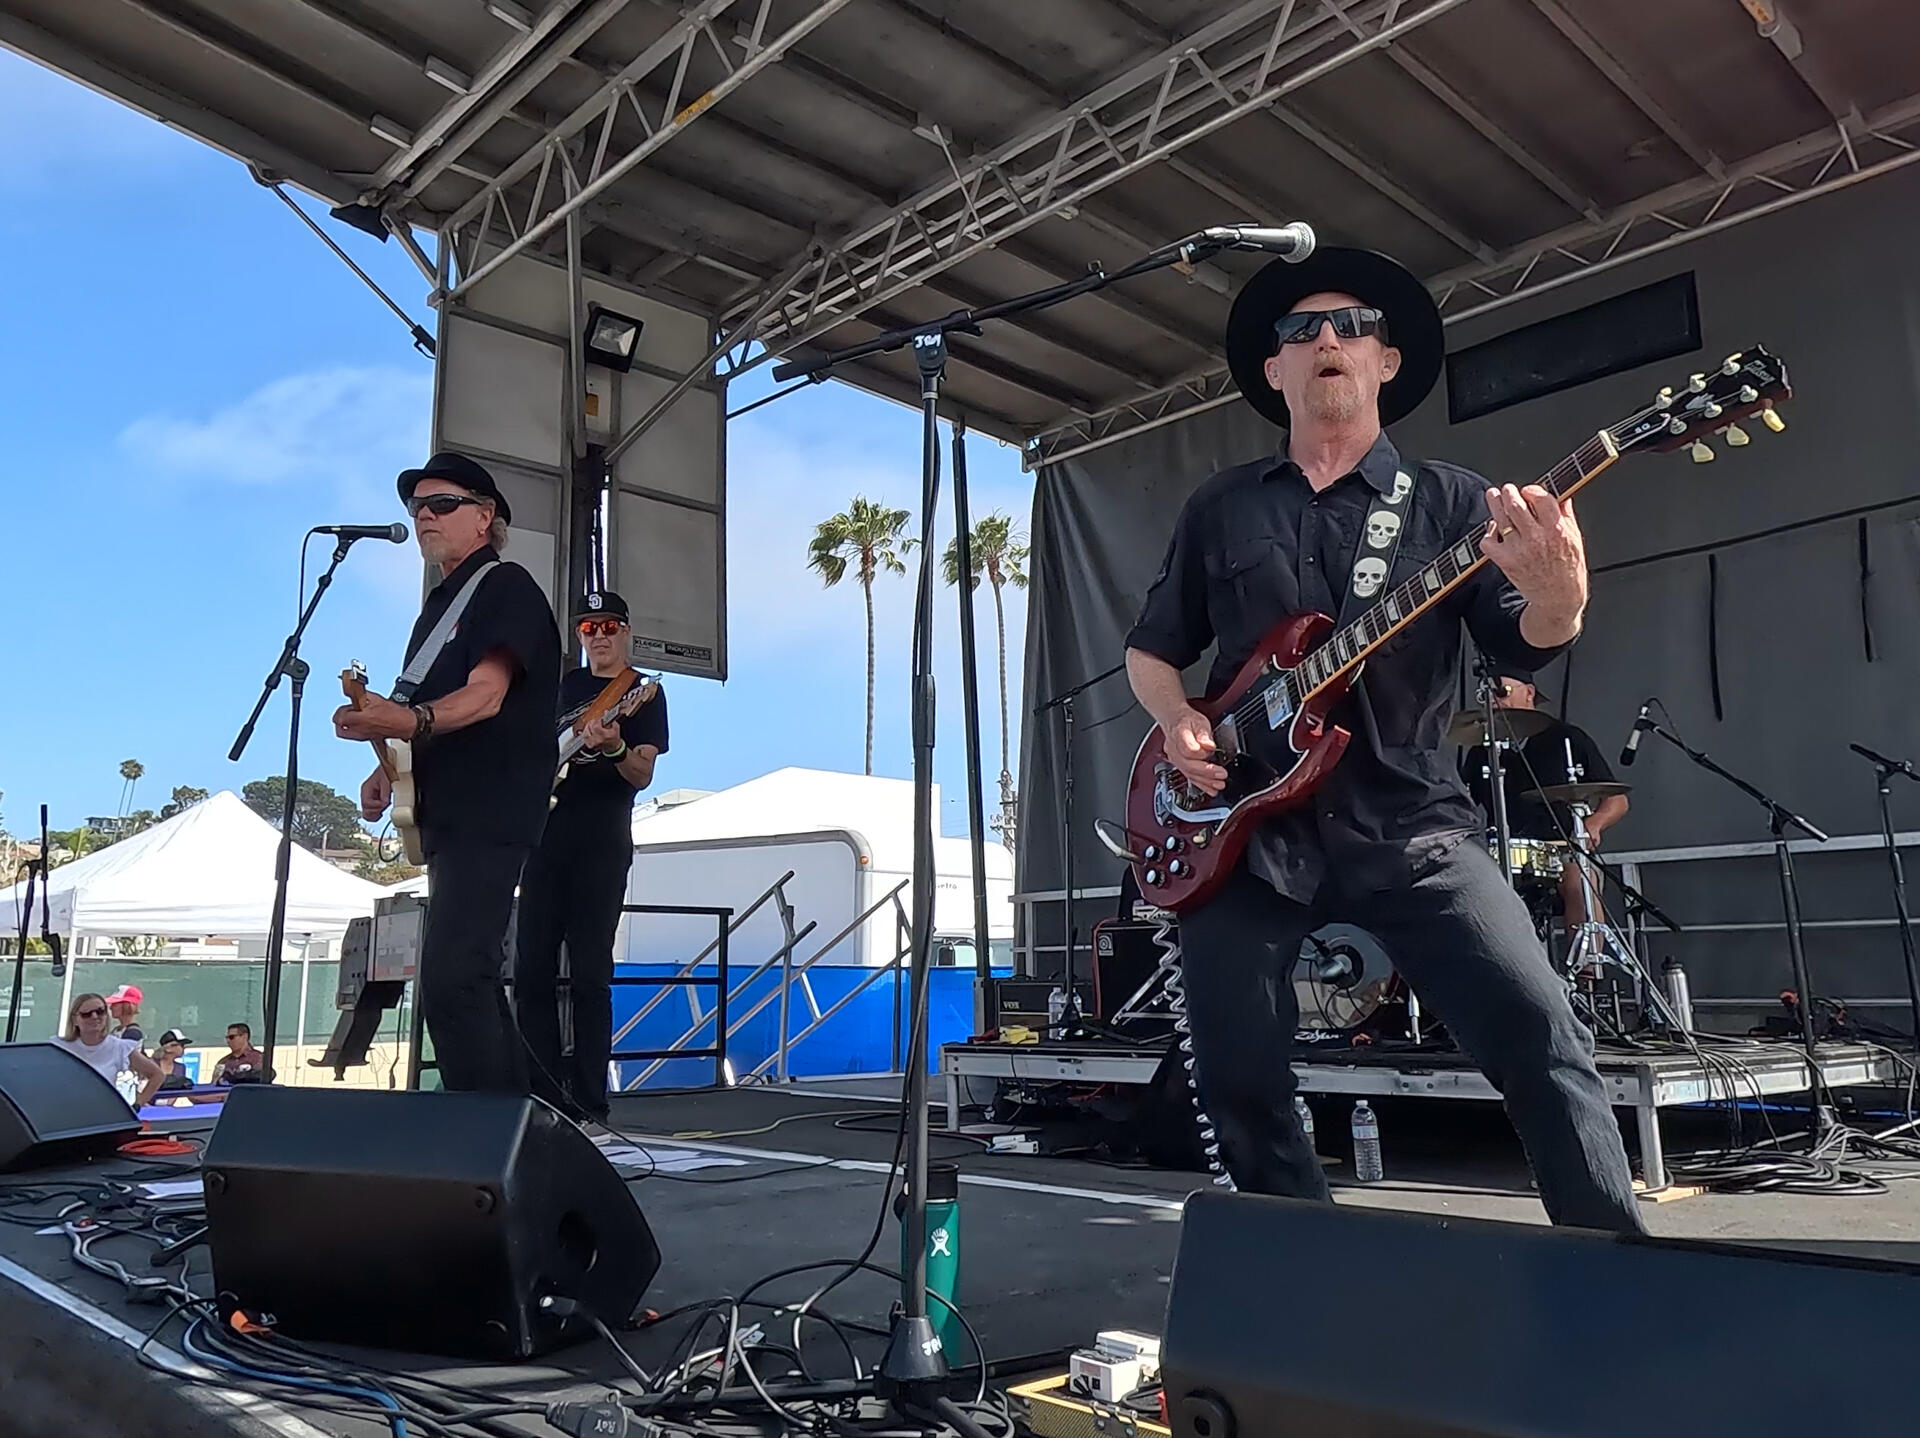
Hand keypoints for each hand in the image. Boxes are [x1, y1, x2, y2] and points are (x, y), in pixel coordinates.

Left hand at [334, 696, 415, 741]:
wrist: (403, 723)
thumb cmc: (391, 713)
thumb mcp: (373, 698)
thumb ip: (360, 695)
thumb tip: (353, 692)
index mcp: (357, 719)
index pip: (339, 717)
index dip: (342, 709)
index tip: (348, 706)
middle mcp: (357, 730)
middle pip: (339, 729)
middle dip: (341, 719)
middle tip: (347, 712)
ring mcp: (361, 736)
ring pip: (344, 734)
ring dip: (345, 725)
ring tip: (352, 717)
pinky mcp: (366, 738)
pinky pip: (353, 736)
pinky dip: (353, 729)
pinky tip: (360, 723)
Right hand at [361, 768, 392, 821]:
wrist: (387, 772)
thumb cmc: (386, 774)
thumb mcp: (386, 781)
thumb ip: (385, 793)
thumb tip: (384, 803)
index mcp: (365, 788)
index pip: (366, 802)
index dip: (376, 806)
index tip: (385, 804)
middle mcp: (365, 794)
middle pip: (364, 810)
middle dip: (375, 812)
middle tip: (384, 809)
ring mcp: (368, 799)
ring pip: (366, 813)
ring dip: (375, 814)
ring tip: (382, 813)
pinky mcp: (373, 802)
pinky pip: (370, 813)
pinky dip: (375, 815)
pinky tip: (380, 814)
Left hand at [579, 715, 621, 753]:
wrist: (613, 748)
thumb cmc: (614, 738)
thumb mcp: (615, 728)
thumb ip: (611, 719)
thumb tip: (606, 712)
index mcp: (605, 736)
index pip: (596, 726)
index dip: (596, 721)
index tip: (599, 719)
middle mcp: (598, 740)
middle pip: (590, 728)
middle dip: (592, 722)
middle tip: (595, 721)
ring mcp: (593, 743)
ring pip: (585, 733)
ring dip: (587, 727)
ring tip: (591, 724)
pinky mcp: (589, 745)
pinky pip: (584, 737)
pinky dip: (584, 732)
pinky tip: (588, 729)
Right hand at [1165, 707, 1226, 795]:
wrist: (1174, 722)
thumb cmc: (1188, 721)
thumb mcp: (1199, 720)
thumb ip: (1204, 733)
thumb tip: (1209, 745)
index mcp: (1179, 734)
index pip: (1189, 749)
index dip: (1202, 753)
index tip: (1212, 751)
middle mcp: (1174, 749)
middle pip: (1188, 765)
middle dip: (1207, 772)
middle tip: (1222, 775)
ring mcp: (1174, 759)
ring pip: (1189, 774)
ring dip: (1205, 782)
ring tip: (1219, 785)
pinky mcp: (1179, 766)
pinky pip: (1189, 777)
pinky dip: (1201, 785)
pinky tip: (1211, 789)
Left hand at [1480, 484, 1587, 631]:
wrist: (1558, 598)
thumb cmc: (1568, 569)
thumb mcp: (1575, 538)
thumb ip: (1566, 515)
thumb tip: (1562, 494)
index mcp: (1558, 530)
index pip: (1542, 499)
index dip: (1532, 490)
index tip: (1528, 490)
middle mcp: (1538, 539)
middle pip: (1516, 506)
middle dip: (1509, 493)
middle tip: (1507, 489)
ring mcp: (1520, 550)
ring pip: (1501, 519)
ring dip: (1494, 504)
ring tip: (1493, 496)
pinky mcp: (1506, 562)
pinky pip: (1489, 542)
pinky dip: (1488, 533)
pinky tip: (1494, 529)